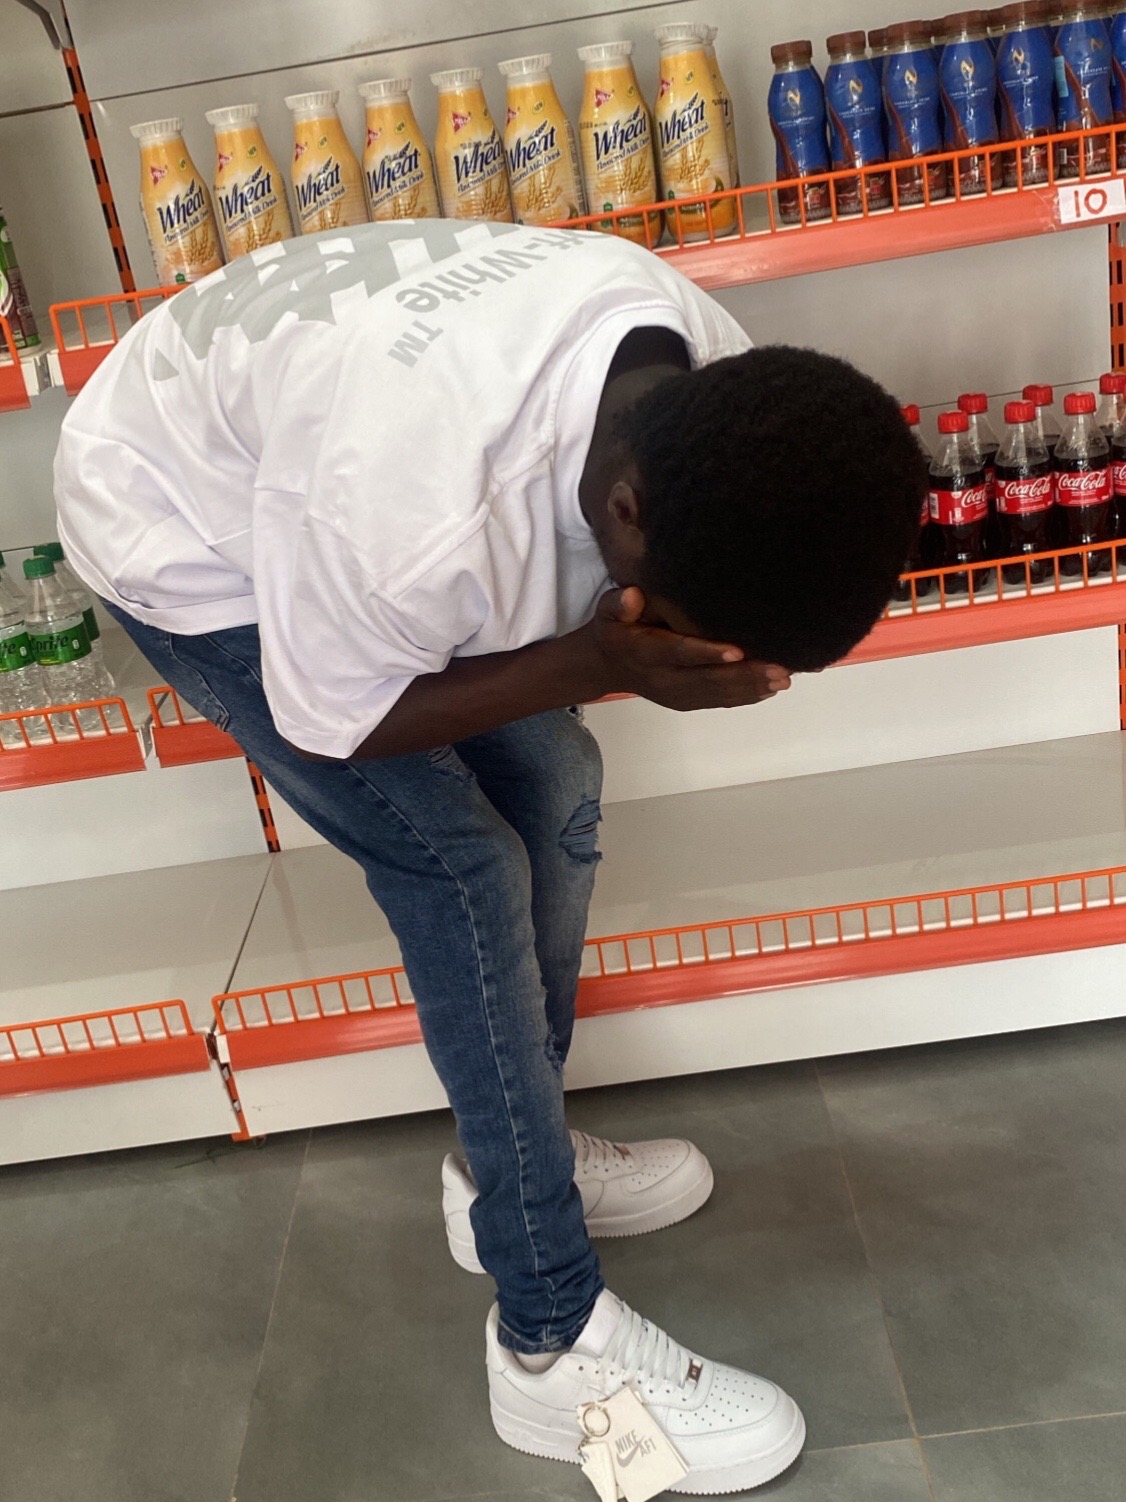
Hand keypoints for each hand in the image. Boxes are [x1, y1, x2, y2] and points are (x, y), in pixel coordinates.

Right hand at [583, 588, 791, 710]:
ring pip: (718, 694)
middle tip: (778, 670)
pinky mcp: (687, 701)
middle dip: (745, 676)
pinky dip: (746, 696)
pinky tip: (770, 689)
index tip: (737, 651)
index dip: (707, 653)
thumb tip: (634, 596)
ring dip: (752, 688)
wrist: (605, 666)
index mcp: (645, 654)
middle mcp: (663, 680)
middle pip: (707, 680)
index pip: (679, 653)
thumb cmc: (614, 630)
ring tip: (783, 679)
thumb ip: (618, 604)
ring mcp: (677, 695)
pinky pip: (719, 701)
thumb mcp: (607, 612)